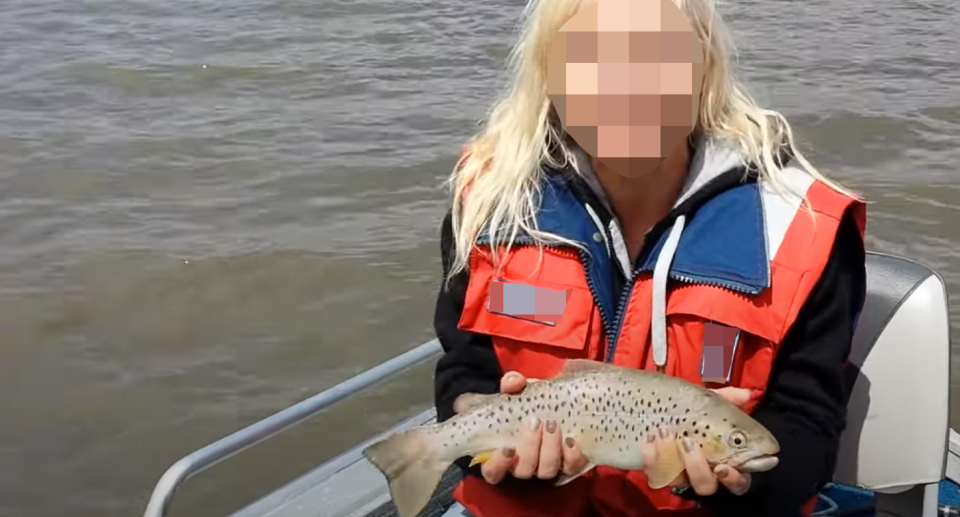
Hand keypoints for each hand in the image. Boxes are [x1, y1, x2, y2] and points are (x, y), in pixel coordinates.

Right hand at [458, 371, 588, 484]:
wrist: (565, 397)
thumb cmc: (533, 398)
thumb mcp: (521, 389)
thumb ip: (512, 384)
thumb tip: (513, 382)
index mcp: (505, 451)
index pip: (492, 471)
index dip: (497, 465)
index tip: (507, 448)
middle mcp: (525, 463)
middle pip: (523, 470)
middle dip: (529, 447)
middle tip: (535, 422)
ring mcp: (548, 465)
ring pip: (546, 471)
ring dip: (549, 449)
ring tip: (553, 424)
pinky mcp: (570, 463)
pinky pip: (570, 467)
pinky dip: (571, 455)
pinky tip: (571, 440)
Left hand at [640, 387, 752, 495]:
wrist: (650, 405)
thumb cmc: (686, 406)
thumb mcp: (706, 400)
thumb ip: (728, 399)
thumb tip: (747, 394)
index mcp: (722, 458)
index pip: (737, 481)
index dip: (734, 479)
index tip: (723, 467)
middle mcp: (701, 471)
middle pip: (706, 487)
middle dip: (698, 468)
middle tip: (688, 442)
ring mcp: (677, 472)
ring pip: (678, 481)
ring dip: (671, 457)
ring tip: (664, 432)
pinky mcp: (656, 471)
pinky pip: (655, 473)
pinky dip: (652, 456)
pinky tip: (649, 438)